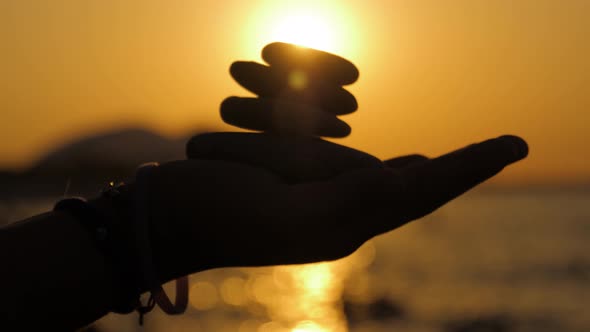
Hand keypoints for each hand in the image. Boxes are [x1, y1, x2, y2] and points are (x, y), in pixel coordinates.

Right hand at [144, 133, 527, 282]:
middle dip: (467, 167)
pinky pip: (364, 178)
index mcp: (345, 226)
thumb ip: (348, 201)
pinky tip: (408, 166)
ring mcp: (325, 205)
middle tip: (509, 148)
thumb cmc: (216, 215)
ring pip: (395, 180)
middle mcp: (344, 217)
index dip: (468, 168)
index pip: (423, 193)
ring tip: (477, 157)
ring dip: (439, 167)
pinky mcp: (303, 191)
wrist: (170, 219)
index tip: (512, 146)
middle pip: (421, 189)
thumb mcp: (284, 212)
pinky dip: (396, 170)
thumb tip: (408, 182)